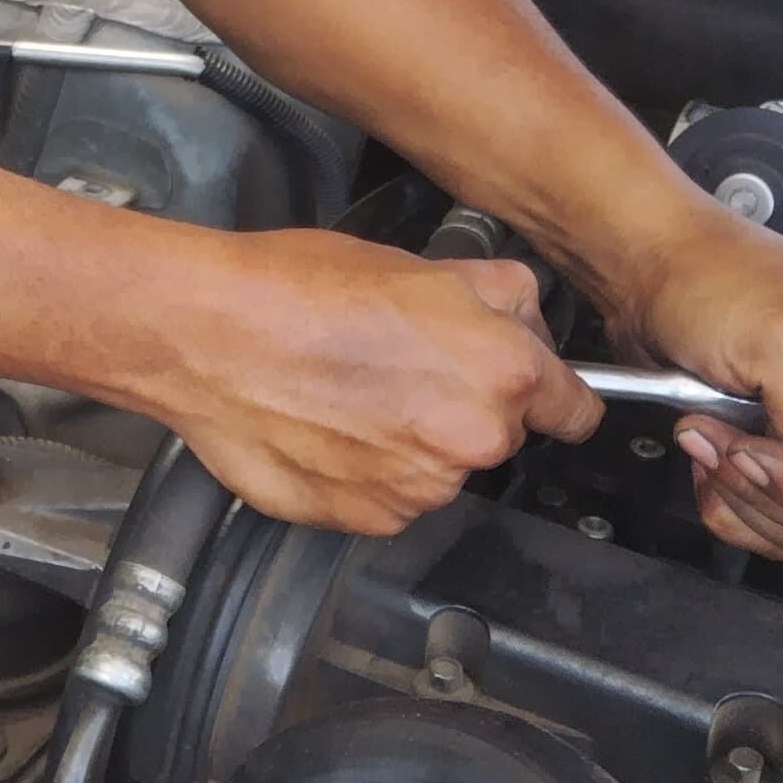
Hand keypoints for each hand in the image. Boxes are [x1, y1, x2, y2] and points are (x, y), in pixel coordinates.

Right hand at [161, 242, 603, 531]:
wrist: (208, 334)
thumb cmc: (298, 289)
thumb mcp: (418, 262)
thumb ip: (494, 296)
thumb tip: (522, 318)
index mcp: (501, 371)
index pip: (574, 409)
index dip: (555, 396)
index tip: (543, 398)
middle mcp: (471, 440)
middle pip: (498, 436)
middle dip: (464, 407)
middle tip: (400, 367)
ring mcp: (419, 489)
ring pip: (439, 470)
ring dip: (412, 444)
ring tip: (350, 396)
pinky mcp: (367, 520)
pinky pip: (390, 500)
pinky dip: (367, 475)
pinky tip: (327, 428)